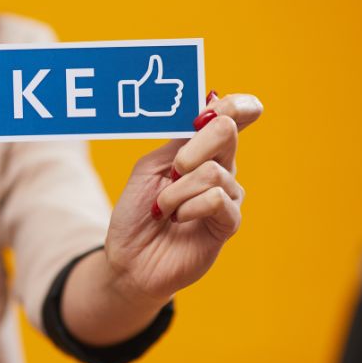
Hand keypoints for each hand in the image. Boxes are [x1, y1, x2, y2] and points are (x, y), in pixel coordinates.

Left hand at [103, 92, 263, 304]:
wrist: (129, 259)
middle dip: (192, 148)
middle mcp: (221, 168)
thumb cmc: (137, 212)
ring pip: (212, 171)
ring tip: (163, 209)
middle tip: (173, 171)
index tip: (208, 111)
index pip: (233, 115)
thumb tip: (209, 103)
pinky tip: (177, 219)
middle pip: (226, 130)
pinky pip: (217, 200)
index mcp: (201, 149)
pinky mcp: (228, 224)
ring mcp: (227, 195)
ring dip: (176, 191)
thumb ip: (178, 140)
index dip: (233, 104)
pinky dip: (188, 207)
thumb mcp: (150, 168)